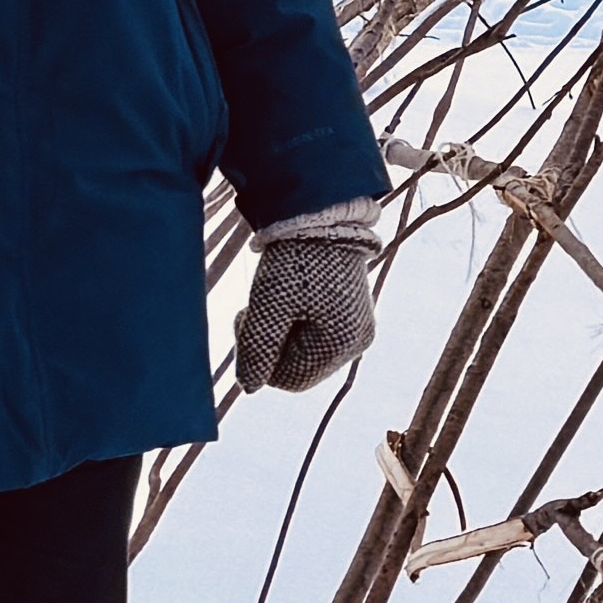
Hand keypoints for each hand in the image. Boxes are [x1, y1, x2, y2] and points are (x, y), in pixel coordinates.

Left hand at [229, 220, 380, 396]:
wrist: (320, 214)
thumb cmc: (296, 259)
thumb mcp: (269, 304)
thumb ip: (258, 349)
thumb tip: (248, 388)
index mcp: (343, 342)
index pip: (291, 379)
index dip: (261, 361)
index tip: (245, 321)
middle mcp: (357, 341)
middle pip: (300, 367)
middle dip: (272, 346)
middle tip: (253, 311)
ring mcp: (357, 328)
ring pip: (306, 352)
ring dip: (282, 334)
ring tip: (270, 302)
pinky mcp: (352, 314)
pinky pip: (317, 335)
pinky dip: (296, 323)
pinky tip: (288, 299)